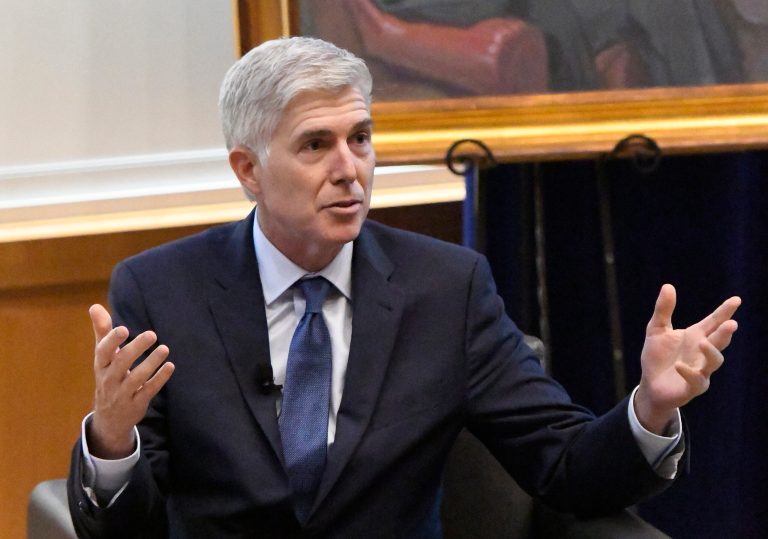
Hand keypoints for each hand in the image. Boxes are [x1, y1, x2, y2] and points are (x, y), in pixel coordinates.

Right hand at [87, 304, 174, 458]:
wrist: (109, 418)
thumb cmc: (109, 377)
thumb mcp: (103, 357)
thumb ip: (102, 331)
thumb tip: (94, 306)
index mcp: (101, 365)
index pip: (103, 352)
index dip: (112, 341)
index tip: (124, 329)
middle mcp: (109, 379)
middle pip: (121, 363)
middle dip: (136, 348)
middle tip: (152, 334)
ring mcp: (122, 393)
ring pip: (136, 378)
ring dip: (151, 363)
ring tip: (165, 349)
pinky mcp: (136, 403)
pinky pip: (148, 390)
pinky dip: (159, 379)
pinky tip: (170, 366)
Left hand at [635, 284, 740, 433]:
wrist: (650, 385)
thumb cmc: (657, 357)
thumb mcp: (657, 330)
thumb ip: (663, 310)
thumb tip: (668, 286)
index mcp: (696, 336)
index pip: (713, 322)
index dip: (725, 311)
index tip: (736, 300)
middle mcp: (702, 352)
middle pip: (719, 341)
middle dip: (725, 333)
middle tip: (731, 323)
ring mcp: (701, 369)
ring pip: (714, 361)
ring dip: (711, 352)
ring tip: (703, 342)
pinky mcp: (693, 386)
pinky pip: (697, 380)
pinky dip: (690, 372)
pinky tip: (680, 365)